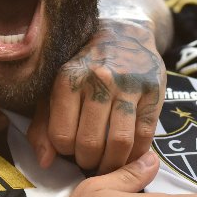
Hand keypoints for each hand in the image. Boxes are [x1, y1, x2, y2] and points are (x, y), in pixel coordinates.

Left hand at [27, 18, 164, 172]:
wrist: (125, 33)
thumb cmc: (84, 67)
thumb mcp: (55, 88)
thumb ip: (43, 125)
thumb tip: (45, 162)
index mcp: (69, 78)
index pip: (62, 135)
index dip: (64, 151)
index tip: (70, 150)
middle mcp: (98, 79)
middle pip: (91, 143)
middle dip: (88, 162)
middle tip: (90, 161)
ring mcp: (128, 85)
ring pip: (120, 143)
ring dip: (112, 163)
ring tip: (107, 163)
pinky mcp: (153, 91)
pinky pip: (144, 135)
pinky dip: (136, 153)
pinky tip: (128, 154)